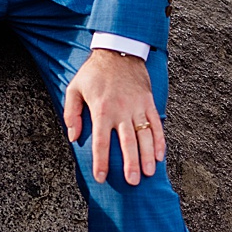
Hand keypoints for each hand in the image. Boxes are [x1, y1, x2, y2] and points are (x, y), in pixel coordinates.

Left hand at [66, 48, 164, 185]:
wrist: (119, 50)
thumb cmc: (94, 72)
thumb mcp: (74, 88)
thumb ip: (71, 113)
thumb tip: (73, 137)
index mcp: (102, 109)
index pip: (101, 142)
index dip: (101, 162)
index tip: (101, 178)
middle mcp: (121, 110)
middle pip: (127, 142)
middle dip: (130, 164)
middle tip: (133, 182)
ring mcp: (137, 107)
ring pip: (144, 135)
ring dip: (147, 156)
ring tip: (149, 173)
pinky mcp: (148, 102)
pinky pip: (156, 124)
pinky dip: (159, 140)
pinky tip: (160, 155)